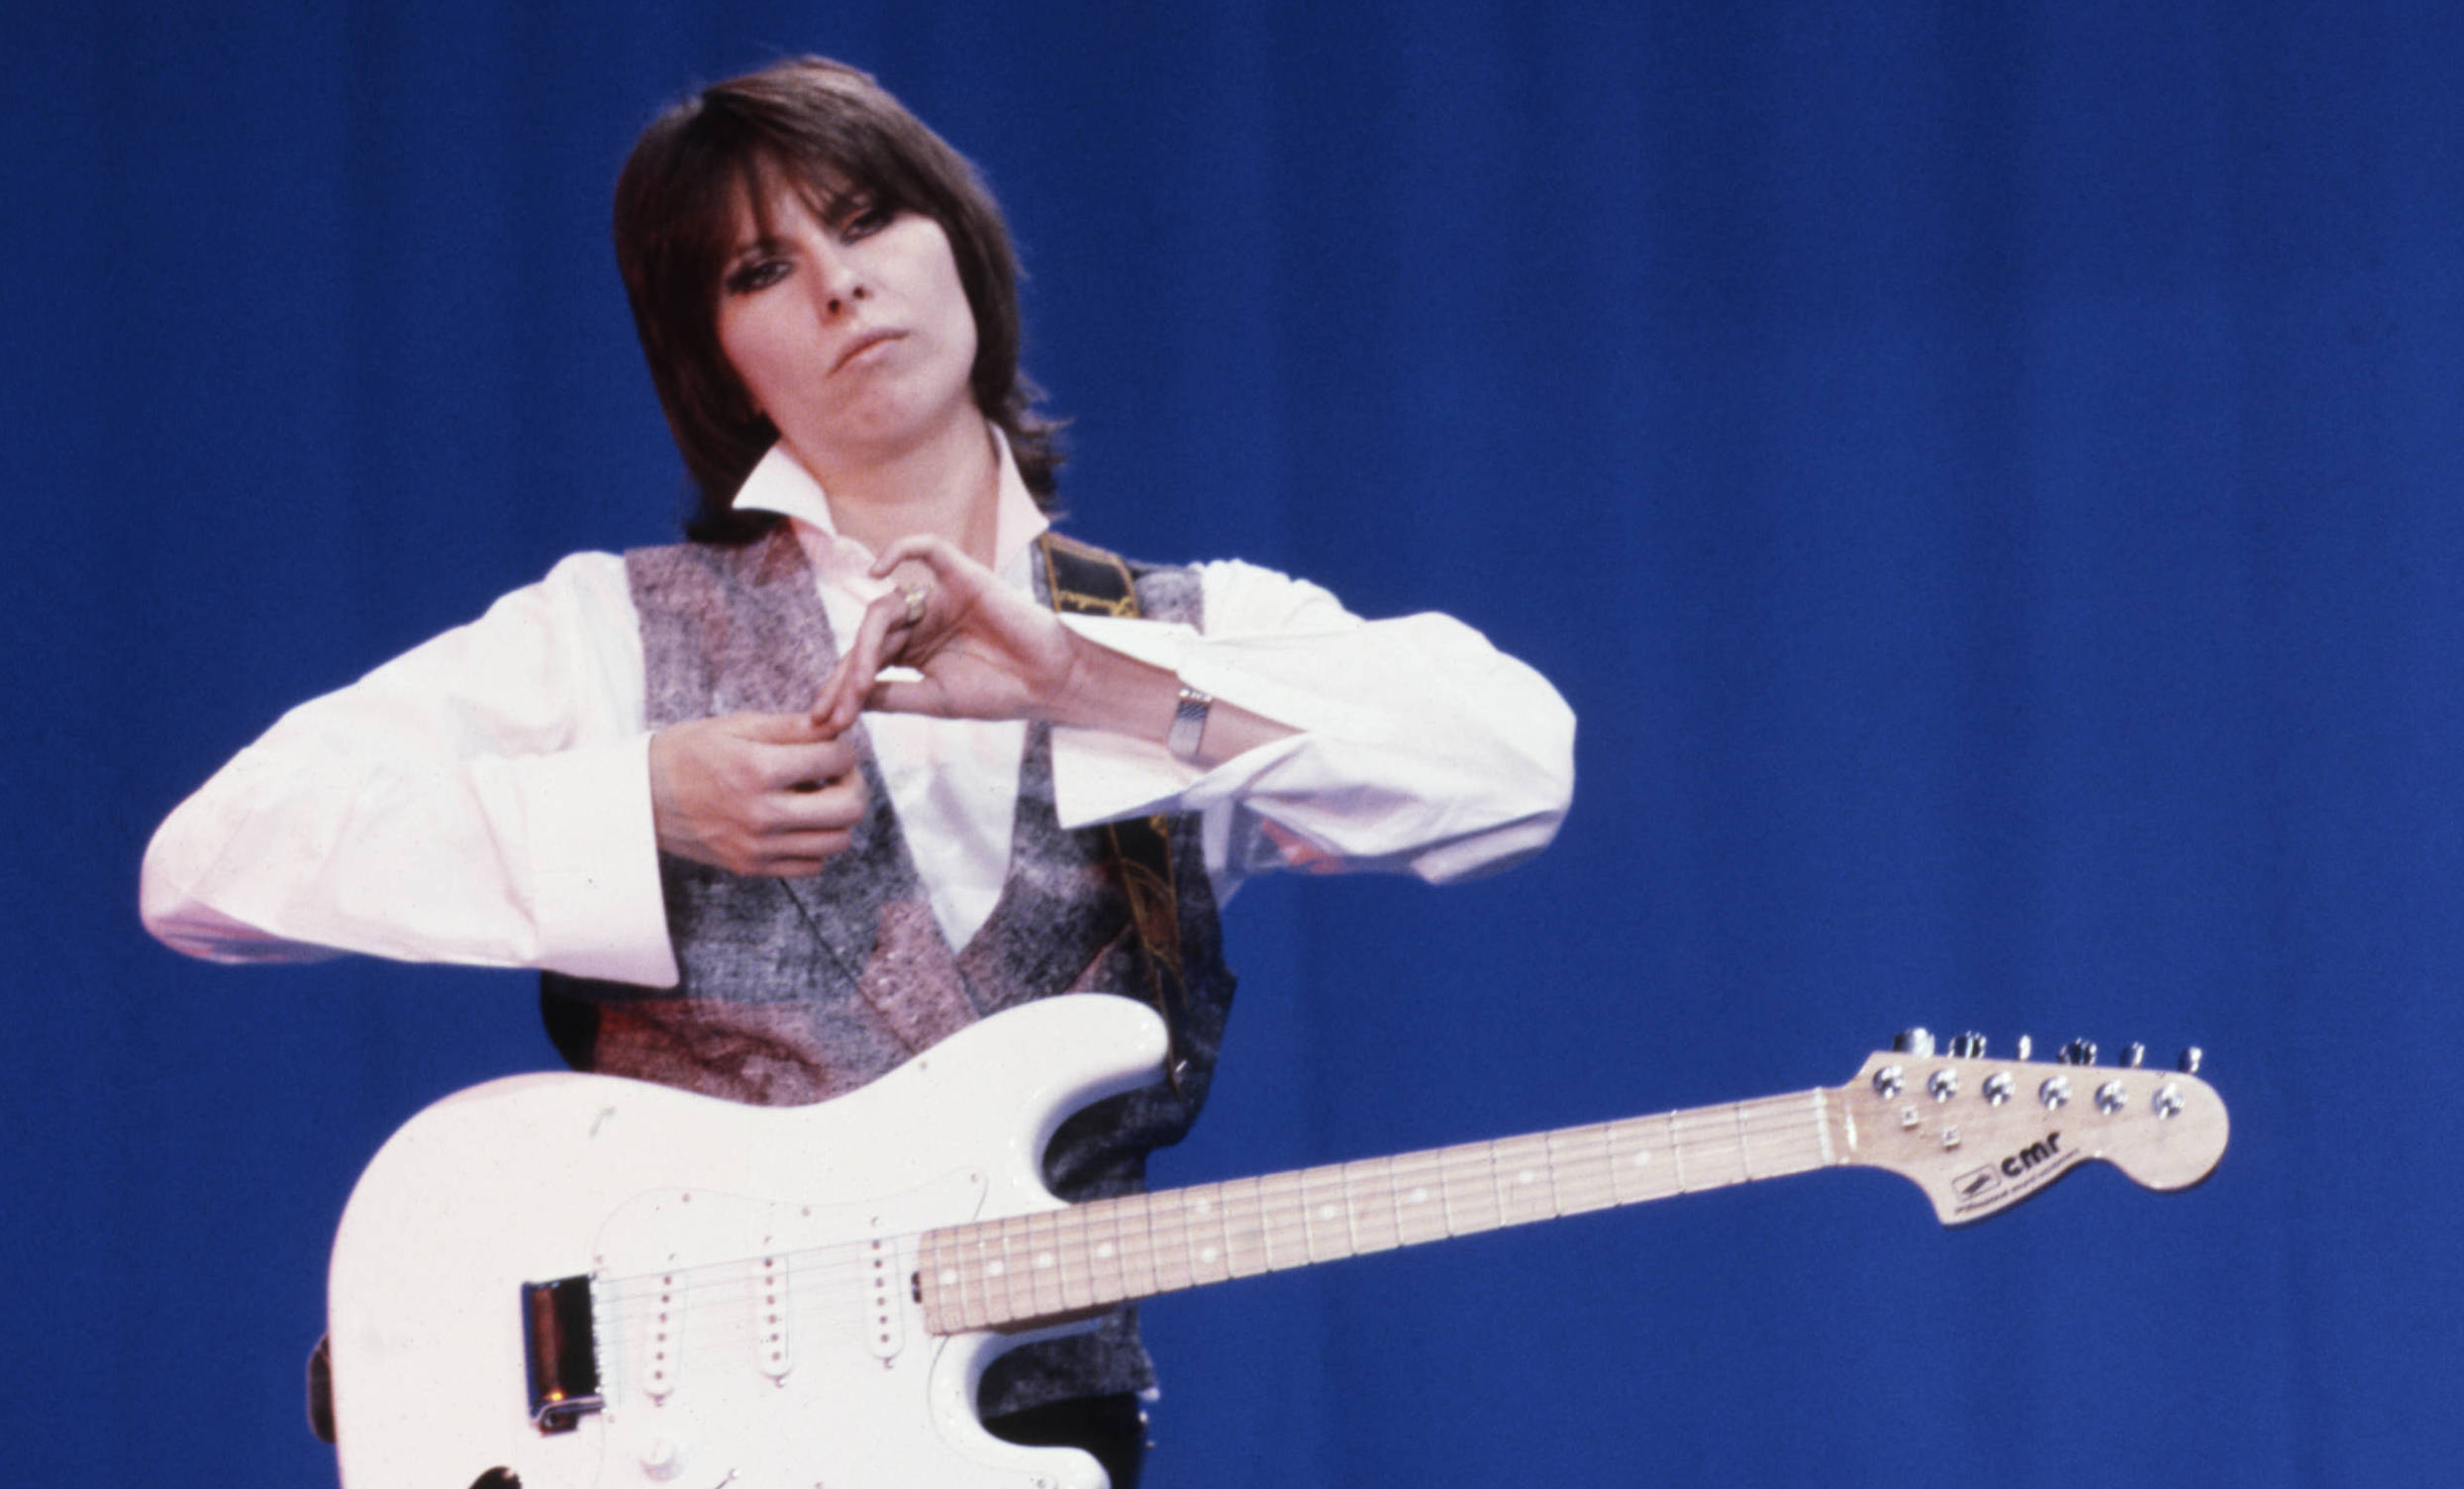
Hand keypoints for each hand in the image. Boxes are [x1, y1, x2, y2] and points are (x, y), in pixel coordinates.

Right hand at [648, 713, 866, 876]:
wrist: (641, 796)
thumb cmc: (690, 752)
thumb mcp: (738, 726)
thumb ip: (793, 727)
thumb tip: (840, 725)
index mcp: (757, 770)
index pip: (836, 760)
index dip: (841, 748)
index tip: (829, 746)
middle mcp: (761, 814)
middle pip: (849, 808)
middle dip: (852, 784)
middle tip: (836, 774)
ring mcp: (757, 847)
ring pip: (837, 841)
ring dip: (837, 816)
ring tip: (817, 797)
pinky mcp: (751, 867)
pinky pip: (812, 865)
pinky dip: (816, 843)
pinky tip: (798, 822)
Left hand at [808, 535, 1085, 733]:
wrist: (1050, 683)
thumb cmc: (1001, 693)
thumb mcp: (935, 701)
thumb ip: (891, 695)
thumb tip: (848, 700)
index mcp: (914, 649)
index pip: (866, 660)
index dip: (842, 688)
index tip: (824, 722)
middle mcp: (922, 620)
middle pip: (869, 635)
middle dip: (847, 674)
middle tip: (834, 710)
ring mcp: (940, 597)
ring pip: (887, 606)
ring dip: (867, 644)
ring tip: (861, 680)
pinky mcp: (962, 576)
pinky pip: (926, 550)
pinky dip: (900, 550)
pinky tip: (877, 572)